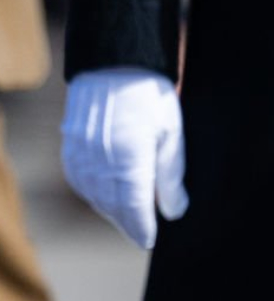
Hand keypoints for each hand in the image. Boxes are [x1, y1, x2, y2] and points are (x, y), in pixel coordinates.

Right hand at [61, 69, 189, 248]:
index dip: (143, 229)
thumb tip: (174, 210)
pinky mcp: (71, 148)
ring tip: (128, 216)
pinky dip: (94, 193)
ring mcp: (82, 157)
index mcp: (130, 161)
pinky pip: (81, 182)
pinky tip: (106, 193)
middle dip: (129, 223)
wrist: (113, 61)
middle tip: (142, 232)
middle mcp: (102, 165)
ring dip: (112, 210)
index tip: (151, 240)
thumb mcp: (171, 129)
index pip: (135, 211)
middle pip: (114, 208)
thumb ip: (171, 173)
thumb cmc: (148, 92)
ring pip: (96, 198)